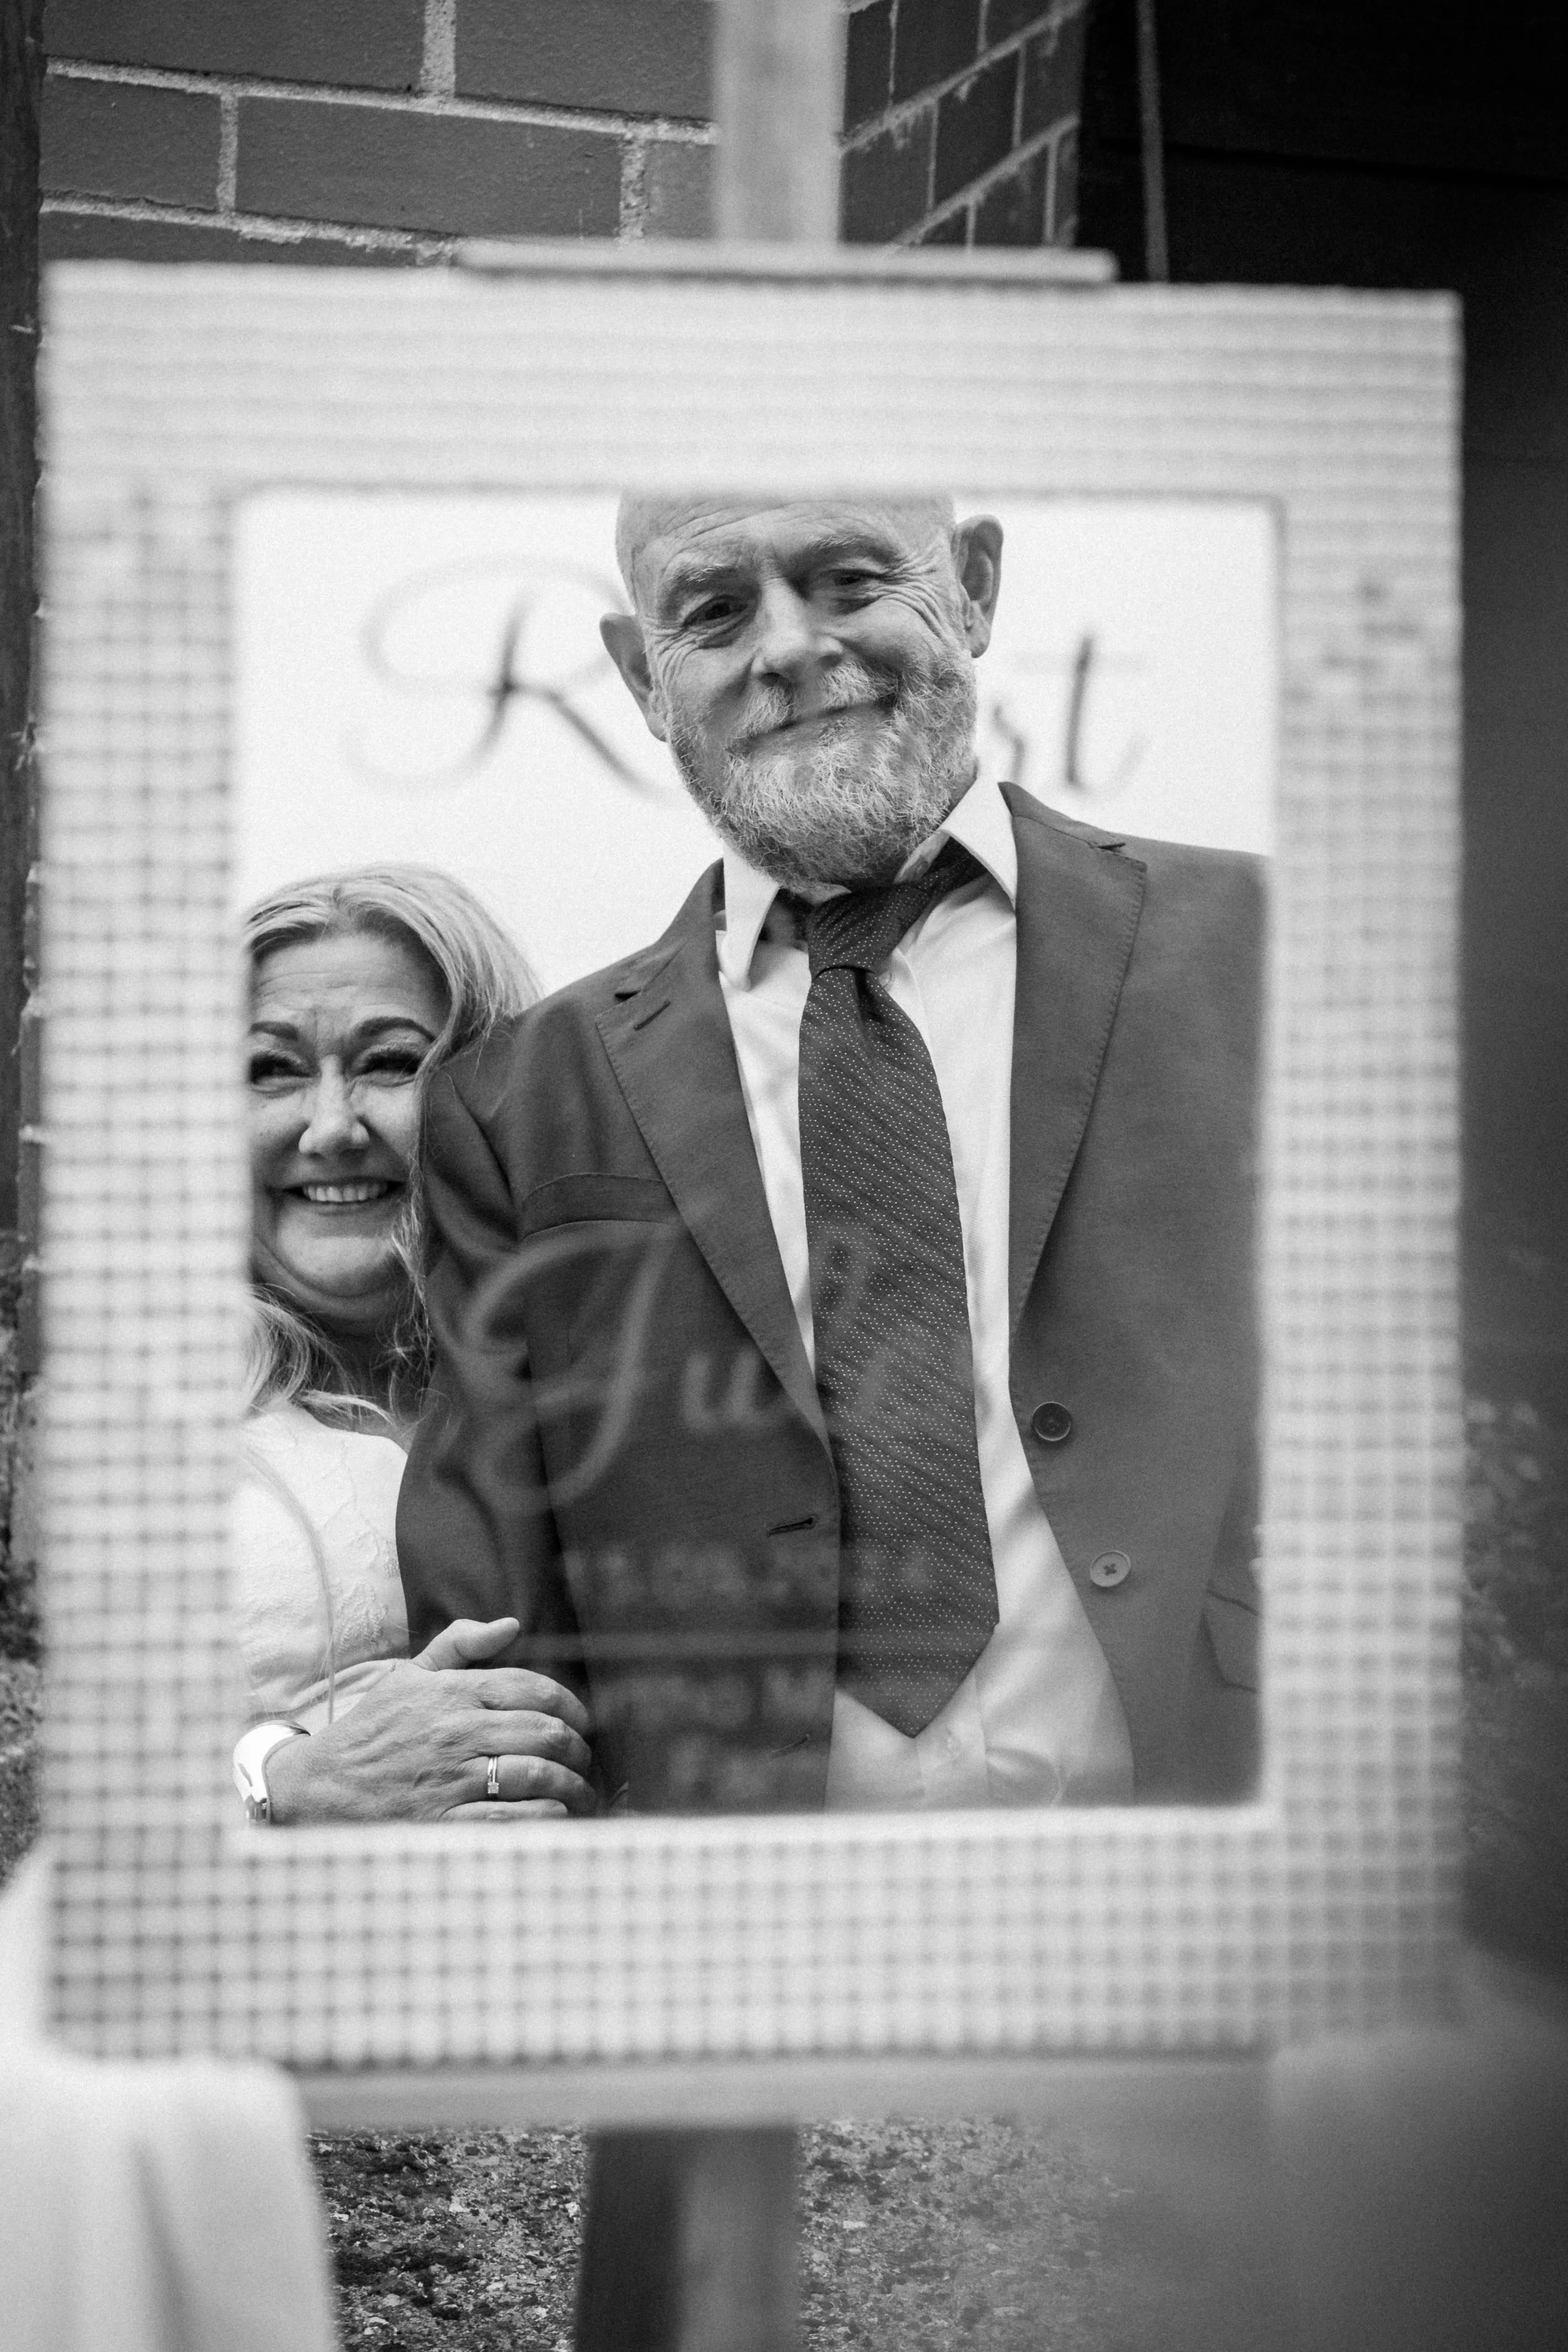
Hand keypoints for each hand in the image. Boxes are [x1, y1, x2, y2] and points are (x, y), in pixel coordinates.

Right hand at [265, 1618, 593, 1824]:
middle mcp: (457, 1733)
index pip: (533, 1688)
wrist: (319, 1786)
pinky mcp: (444, 1822)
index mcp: (453, 1694)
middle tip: (585, 1761)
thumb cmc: (372, 1730)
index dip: (572, 1705)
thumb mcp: (409, 1675)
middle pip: (544, 1733)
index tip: (584, 1722)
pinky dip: (545, 1818)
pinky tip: (557, 1817)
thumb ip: (460, 1643)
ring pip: (535, 1776)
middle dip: (578, 1749)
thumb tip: (511, 1624)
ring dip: (572, 1787)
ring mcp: (451, 1779)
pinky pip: (511, 1819)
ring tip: (582, 1794)